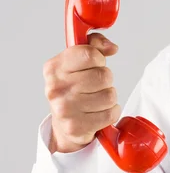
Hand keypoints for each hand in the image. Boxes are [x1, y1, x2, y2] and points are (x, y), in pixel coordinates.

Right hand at [43, 33, 120, 152]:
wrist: (63, 123)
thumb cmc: (73, 89)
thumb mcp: (77, 62)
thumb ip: (94, 45)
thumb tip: (111, 47)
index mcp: (54, 67)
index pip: (90, 54)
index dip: (99, 59)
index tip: (95, 64)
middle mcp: (56, 88)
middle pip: (104, 76)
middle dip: (105, 80)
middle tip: (95, 85)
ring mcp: (64, 109)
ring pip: (109, 95)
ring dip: (108, 97)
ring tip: (96, 99)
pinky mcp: (76, 127)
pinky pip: (110, 114)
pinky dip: (111, 112)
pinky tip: (99, 111)